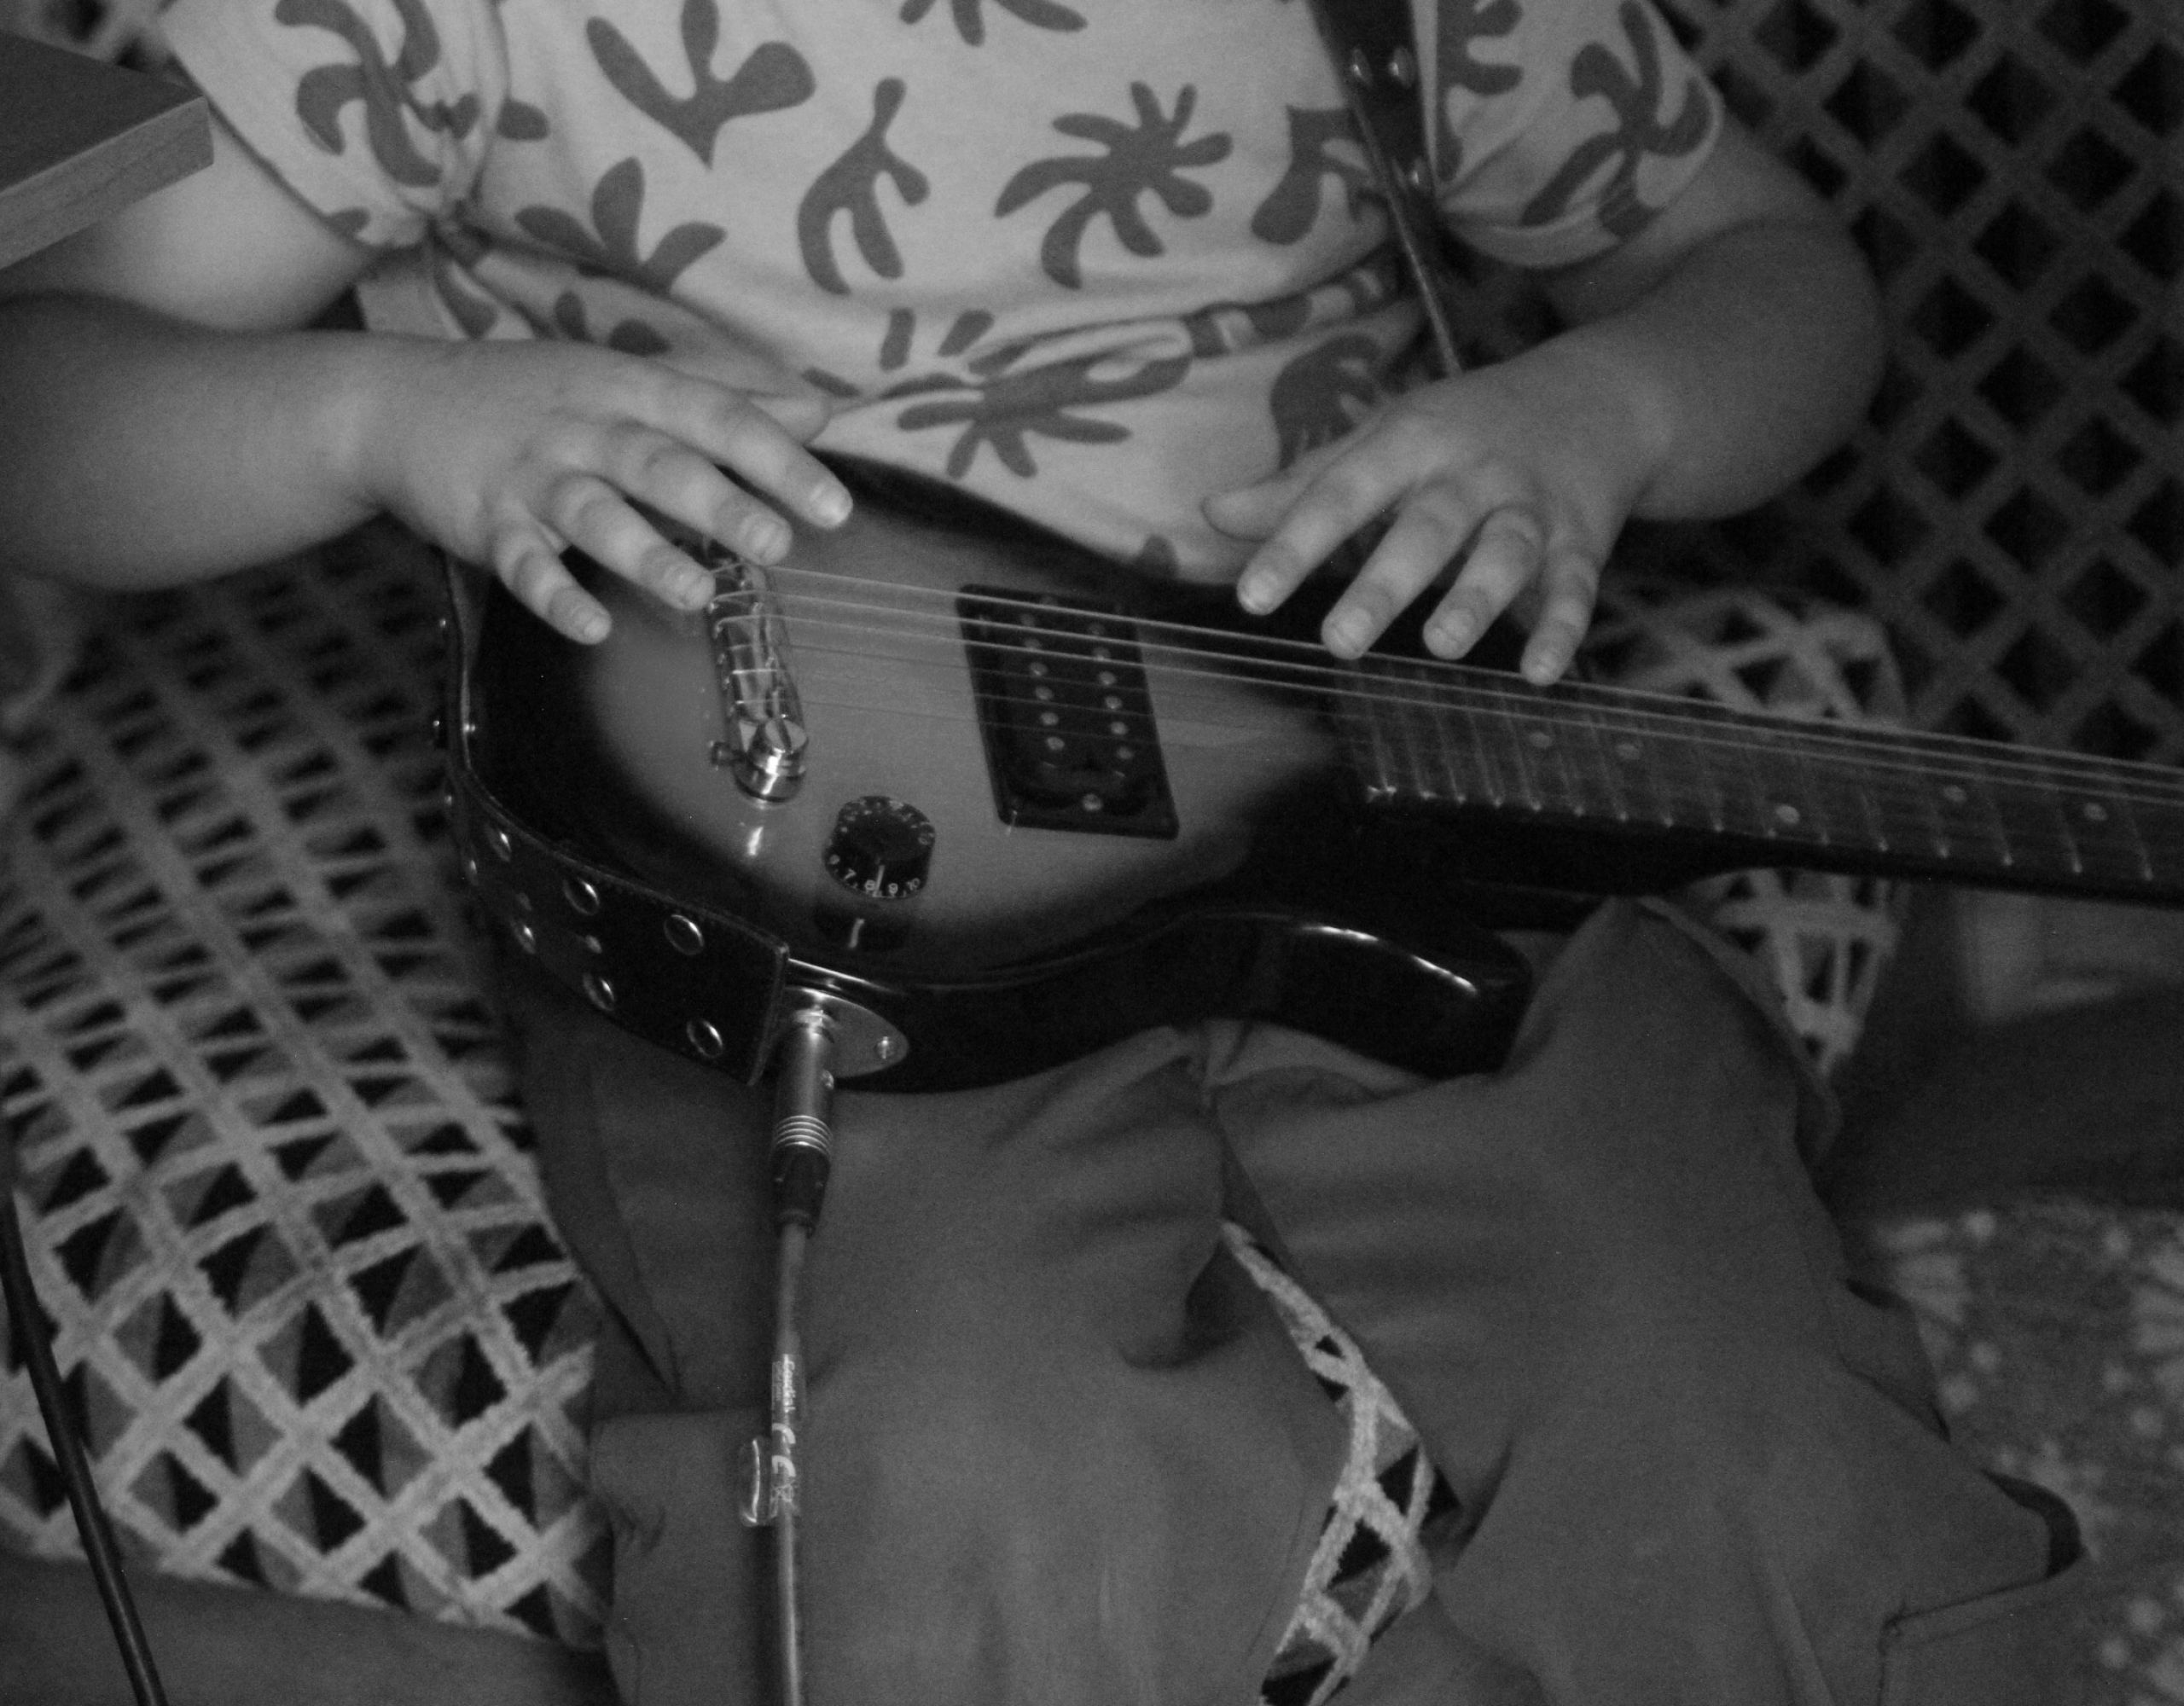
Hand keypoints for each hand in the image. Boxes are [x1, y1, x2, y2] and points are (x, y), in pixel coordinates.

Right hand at [354, 334, 851, 641]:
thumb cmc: (536, 397)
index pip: (716, 418)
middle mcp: (585, 429)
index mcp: (629, 390)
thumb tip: (817, 412)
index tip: (833, 507)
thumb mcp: (627, 380)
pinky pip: (523, 564)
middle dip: (720, 503)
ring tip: (696, 594)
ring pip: (595, 515)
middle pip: (660, 464)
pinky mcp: (485, 522)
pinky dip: (554, 596)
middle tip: (777, 544)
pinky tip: (591, 627)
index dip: (778, 460)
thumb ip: (723, 398)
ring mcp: (532, 477)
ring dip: (645, 554)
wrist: (395, 402)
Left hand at [1203, 343, 1656, 683]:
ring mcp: (1530, 506)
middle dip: (1384, 584)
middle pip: (1426, 528)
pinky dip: (1562, 629)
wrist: (1598, 396)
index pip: (1342, 494)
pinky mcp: (1582, 541)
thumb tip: (1212, 514)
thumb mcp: (1384, 440)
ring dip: (1476, 599)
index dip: (1294, 544)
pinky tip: (1538, 673)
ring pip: (1505, 552)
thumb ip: (1302, 486)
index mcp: (1410, 444)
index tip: (1252, 597)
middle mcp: (1470, 474)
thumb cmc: (1464, 427)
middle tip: (1338, 641)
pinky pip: (1576, 587)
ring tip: (1440, 645)